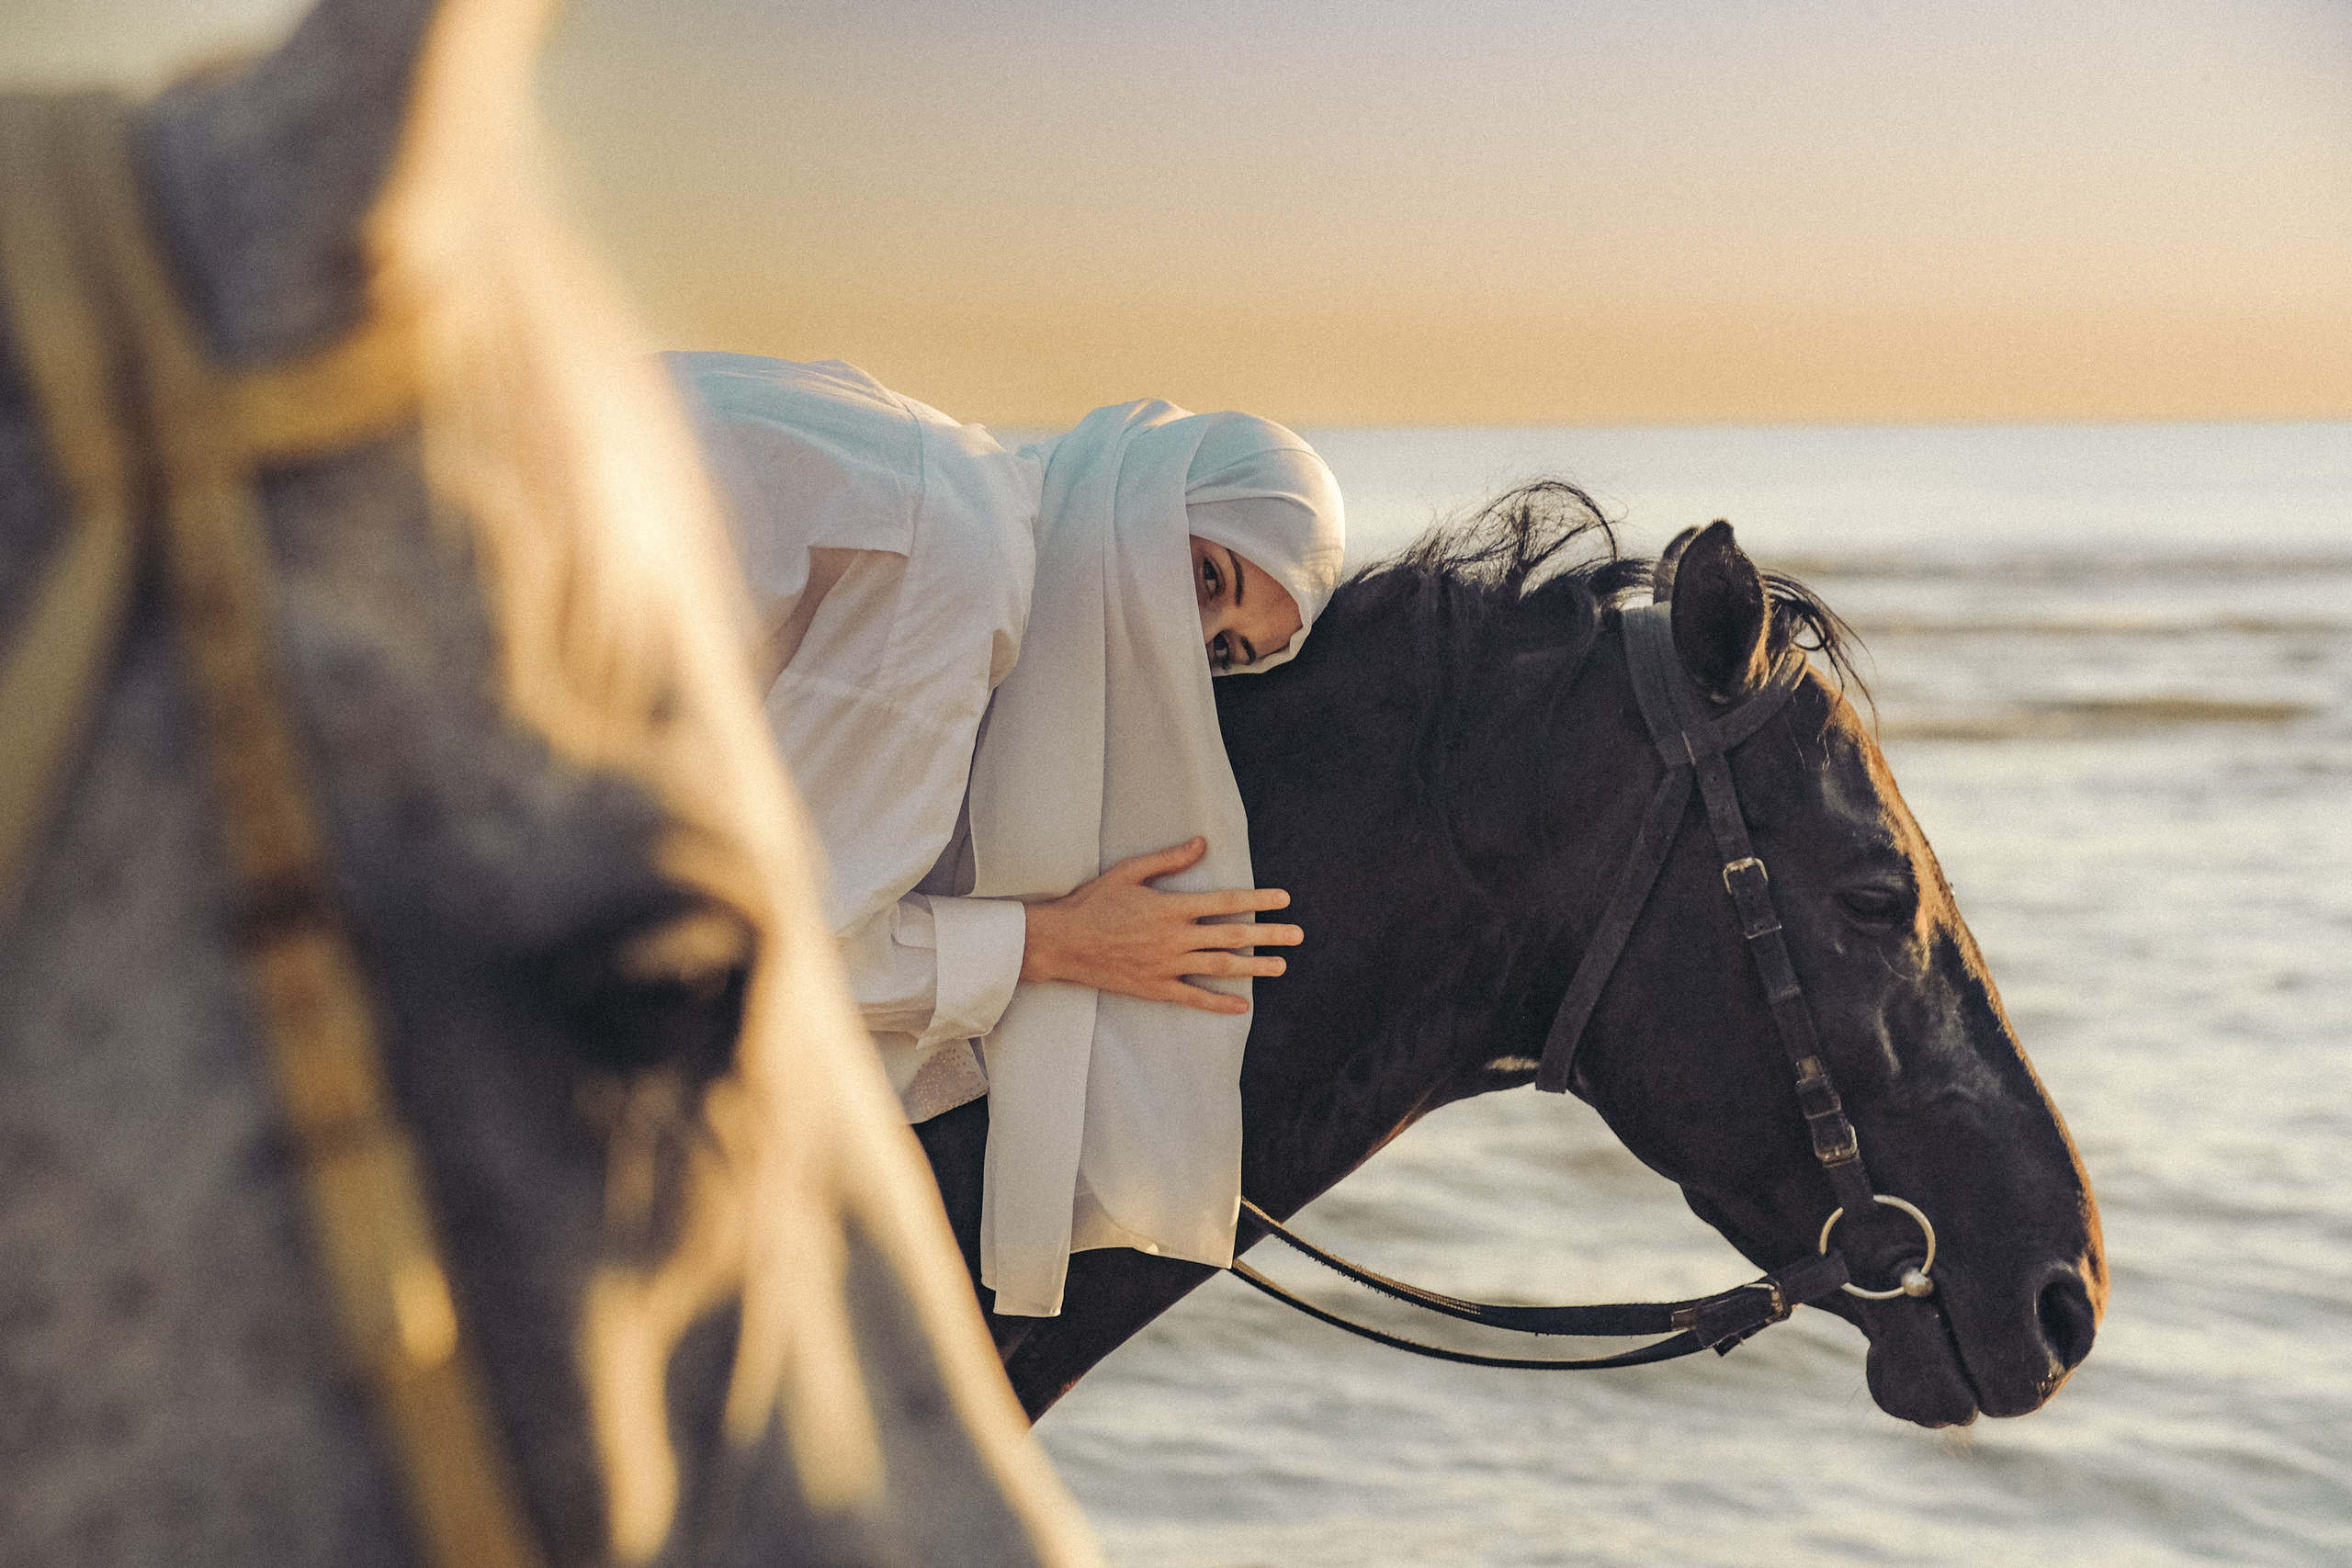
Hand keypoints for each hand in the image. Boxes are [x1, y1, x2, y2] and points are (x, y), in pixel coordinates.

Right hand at [1019, 837, 1302, 1015]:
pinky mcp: (1154, 988)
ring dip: (1254, 967)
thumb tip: (1202, 844)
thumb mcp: (1128, 873)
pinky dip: (1219, 1003)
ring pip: (1219, 967)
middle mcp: (1174, 938)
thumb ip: (1168, 860)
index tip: (1283, 899)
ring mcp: (1166, 966)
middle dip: (1269, 935)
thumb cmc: (1092, 904)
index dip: (1258, 899)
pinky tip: (1242, 1006)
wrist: (1060, 943)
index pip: (1226, 902)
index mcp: (1171, 907)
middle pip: (1232, 935)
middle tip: (1298, 935)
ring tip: (1281, 966)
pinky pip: (1193, 998)